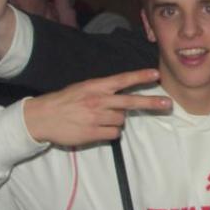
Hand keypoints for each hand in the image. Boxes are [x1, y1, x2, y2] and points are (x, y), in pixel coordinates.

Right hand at [23, 68, 170, 145]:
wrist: (42, 117)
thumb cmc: (65, 101)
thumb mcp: (84, 88)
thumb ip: (104, 90)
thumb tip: (124, 97)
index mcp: (96, 86)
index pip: (122, 80)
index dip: (140, 77)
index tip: (155, 75)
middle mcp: (99, 100)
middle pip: (131, 101)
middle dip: (151, 103)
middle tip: (168, 104)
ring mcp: (96, 117)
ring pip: (121, 120)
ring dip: (116, 120)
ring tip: (99, 118)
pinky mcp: (93, 133)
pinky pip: (114, 134)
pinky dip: (110, 132)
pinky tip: (97, 128)